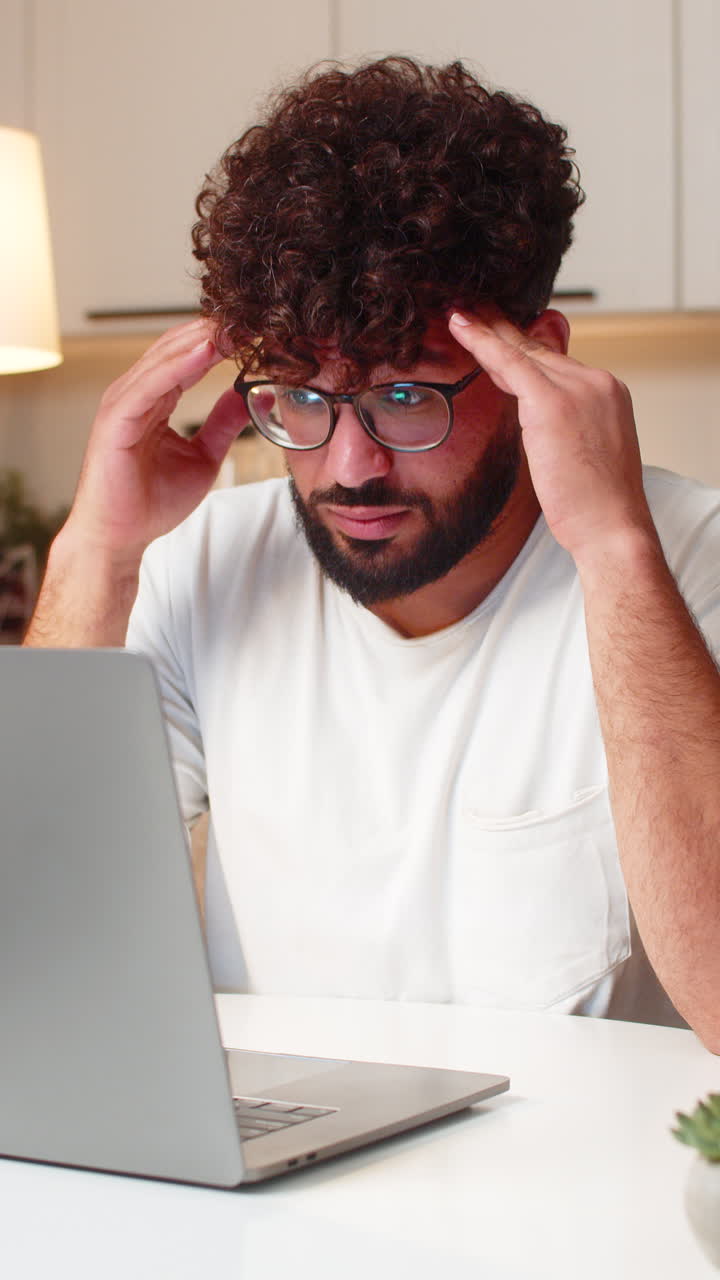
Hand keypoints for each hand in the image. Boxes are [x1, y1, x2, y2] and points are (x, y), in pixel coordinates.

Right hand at [61, 318, 246, 562]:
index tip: (257, 330)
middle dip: (215, 331)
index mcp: (153, 399)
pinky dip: (179, 365)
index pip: (188, 357)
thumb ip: (222, 424)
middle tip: (253, 316)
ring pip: (164, 358)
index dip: (222, 341)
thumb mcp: (203, 457)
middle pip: (176, 347)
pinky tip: (207, 352)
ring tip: (236, 325)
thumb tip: (249, 397)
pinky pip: (151, 384)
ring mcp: (123, 403)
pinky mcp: (116, 419)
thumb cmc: (150, 502)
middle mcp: (135, 393)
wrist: (120, 537)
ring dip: (201, 339)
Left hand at [448, 308, 656, 565]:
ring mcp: (577, 388)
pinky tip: (461, 327)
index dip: (523, 348)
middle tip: (474, 309)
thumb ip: (560, 429)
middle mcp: (596, 382)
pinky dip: (483, 343)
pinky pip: (509, 362)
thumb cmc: (597, 508)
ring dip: (487, 330)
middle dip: (503, 330)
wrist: (613, 528)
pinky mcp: (552, 402)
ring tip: (460, 314)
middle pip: (539, 350)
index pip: (556, 363)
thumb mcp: (584, 456)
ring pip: (522, 351)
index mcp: (606, 393)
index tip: (500, 334)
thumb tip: (534, 424)